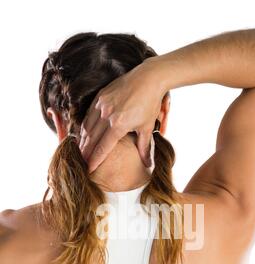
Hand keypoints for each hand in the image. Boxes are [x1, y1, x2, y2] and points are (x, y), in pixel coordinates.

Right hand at [79, 58, 165, 172]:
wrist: (148, 78)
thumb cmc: (149, 104)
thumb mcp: (147, 128)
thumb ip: (144, 148)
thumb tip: (148, 165)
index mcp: (118, 125)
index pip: (103, 148)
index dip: (95, 160)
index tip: (89, 170)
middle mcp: (107, 115)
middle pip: (91, 139)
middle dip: (85, 152)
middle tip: (80, 163)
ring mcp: (102, 104)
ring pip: (87, 126)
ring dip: (83, 140)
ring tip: (80, 151)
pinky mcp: (100, 96)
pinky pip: (89, 114)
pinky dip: (85, 125)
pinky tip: (84, 133)